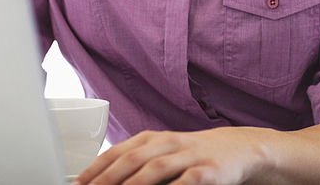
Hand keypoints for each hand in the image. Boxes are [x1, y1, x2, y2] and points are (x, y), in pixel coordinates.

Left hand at [73, 126, 271, 184]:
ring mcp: (191, 156)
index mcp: (155, 139)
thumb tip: (101, 180)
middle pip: (134, 158)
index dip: (96, 168)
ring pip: (157, 167)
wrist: (241, 149)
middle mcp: (170, 143)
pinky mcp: (210, 171)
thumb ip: (138, 163)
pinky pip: (188, 181)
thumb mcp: (166, 152)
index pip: (119, 151)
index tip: (78, 184)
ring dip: (134, 184)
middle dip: (108, 177)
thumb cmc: (195, 155)